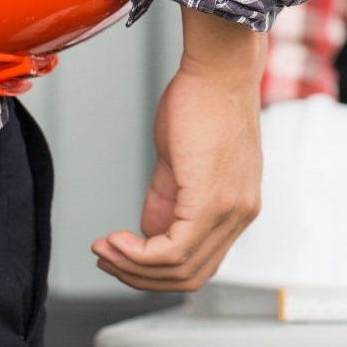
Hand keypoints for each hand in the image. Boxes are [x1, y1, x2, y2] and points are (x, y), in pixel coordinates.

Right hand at [92, 13, 264, 291]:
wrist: (219, 69)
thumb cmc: (202, 103)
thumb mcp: (182, 163)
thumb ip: (169, 202)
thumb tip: (149, 235)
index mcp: (238, 208)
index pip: (200, 264)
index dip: (155, 271)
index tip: (120, 256)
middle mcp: (241, 215)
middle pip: (190, 277)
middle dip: (139, 277)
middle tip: (105, 259)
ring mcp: (231, 210)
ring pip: (180, 270)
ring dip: (132, 268)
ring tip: (104, 249)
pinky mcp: (212, 200)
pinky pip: (174, 251)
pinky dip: (137, 255)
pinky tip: (115, 240)